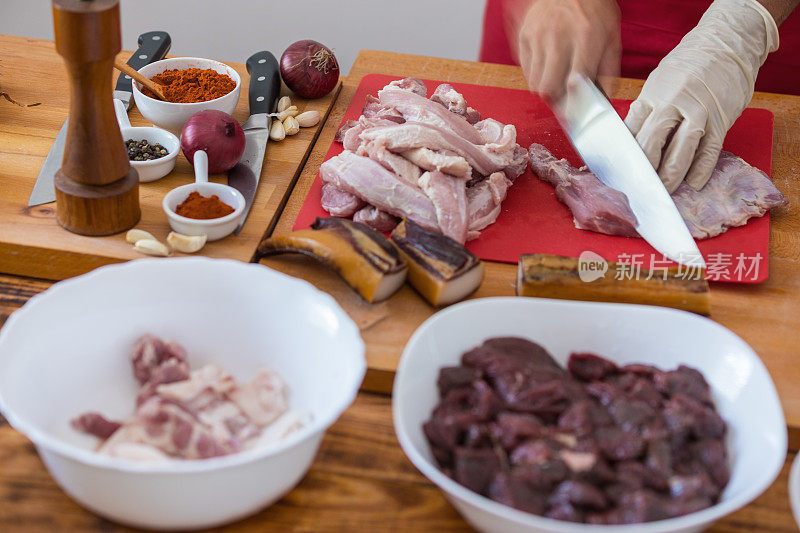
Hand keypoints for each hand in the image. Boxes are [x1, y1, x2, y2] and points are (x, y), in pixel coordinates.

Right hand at [515, 0, 620, 99]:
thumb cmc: (594, 10)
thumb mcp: (611, 36)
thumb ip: (609, 70)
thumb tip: (604, 99)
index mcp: (586, 38)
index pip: (575, 82)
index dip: (573, 104)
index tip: (574, 115)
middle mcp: (559, 37)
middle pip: (547, 88)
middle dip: (555, 99)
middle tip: (563, 97)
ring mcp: (538, 36)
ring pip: (534, 83)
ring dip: (545, 88)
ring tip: (556, 79)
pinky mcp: (525, 36)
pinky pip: (526, 70)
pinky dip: (536, 75)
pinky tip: (547, 65)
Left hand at [624, 0, 778, 192]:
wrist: (725, 45)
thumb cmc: (686, 68)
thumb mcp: (656, 84)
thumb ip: (644, 111)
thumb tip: (627, 141)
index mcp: (651, 97)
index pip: (631, 132)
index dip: (623, 157)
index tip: (618, 175)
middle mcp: (671, 105)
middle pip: (652, 144)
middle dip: (644, 171)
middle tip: (639, 190)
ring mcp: (697, 113)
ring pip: (680, 152)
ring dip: (670, 176)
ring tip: (664, 192)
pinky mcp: (720, 120)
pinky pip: (709, 151)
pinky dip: (701, 170)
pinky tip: (693, 183)